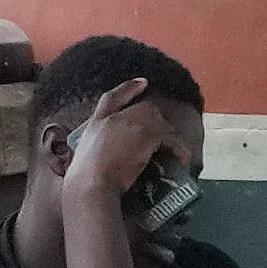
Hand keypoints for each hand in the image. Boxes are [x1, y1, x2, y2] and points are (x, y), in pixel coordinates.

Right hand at [34, 79, 179, 231]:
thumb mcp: (83, 156)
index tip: (143, 82)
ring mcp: (131, 124)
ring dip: (170, 137)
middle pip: (144, 108)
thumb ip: (98, 147)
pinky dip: (179, 148)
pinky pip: (171, 137)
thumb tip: (110, 154)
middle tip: (165, 140)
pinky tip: (183, 157)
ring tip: (176, 151)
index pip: (112, 97)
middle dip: (158, 122)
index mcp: (96, 122)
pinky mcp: (147, 135)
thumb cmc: (85, 180)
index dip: (129, 88)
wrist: (91, 184)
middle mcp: (113, 118)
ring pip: (160, 122)